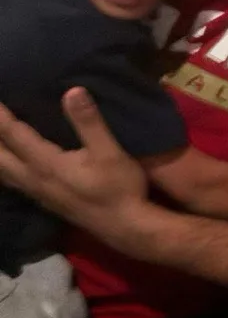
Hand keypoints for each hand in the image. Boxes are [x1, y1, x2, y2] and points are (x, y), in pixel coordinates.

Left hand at [0, 88, 147, 230]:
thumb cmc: (119, 187)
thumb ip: (89, 122)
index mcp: (47, 164)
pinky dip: (3, 169)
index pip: (14, 135)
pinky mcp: (44, 201)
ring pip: (2, 173)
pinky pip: (11, 182)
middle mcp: (34, 179)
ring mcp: (38, 193)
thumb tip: (72, 91)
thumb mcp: (110, 152)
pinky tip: (7, 166)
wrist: (125, 226)